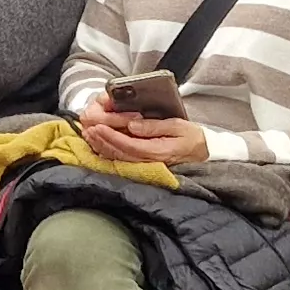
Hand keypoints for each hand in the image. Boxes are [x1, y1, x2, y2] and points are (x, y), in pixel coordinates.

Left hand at [79, 109, 210, 166]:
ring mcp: (145, 164)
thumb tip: (132, 126)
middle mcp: (148, 160)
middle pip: (119, 152)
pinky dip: (108, 152)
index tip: (98, 127)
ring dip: (102, 146)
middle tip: (88, 128)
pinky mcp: (143, 164)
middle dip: (102, 140)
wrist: (202, 153)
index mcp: (157, 151)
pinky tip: (99, 144)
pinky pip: (122, 159)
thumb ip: (154, 127)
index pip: (128, 145)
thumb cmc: (191, 137)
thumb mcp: (177, 126)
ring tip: (89, 134)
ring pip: (118, 157)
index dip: (111, 137)